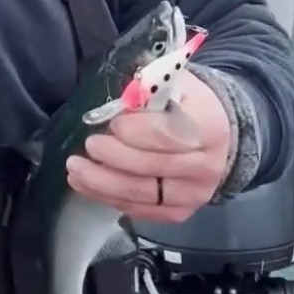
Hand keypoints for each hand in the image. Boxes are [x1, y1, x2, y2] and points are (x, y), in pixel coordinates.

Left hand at [66, 70, 230, 223]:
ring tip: (75, 171)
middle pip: (152, 167)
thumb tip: (119, 97)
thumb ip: (146, 87)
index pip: (167, 134)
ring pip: (143, 193)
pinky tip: (87, 186)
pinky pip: (142, 210)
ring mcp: (195, 193)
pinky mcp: (181, 211)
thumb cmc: (188, 103)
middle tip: (87, 147)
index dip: (136, 131)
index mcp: (207, 126)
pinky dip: (111, 199)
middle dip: (113, 158)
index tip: (112, 124)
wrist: (219, 136)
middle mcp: (206, 165)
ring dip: (103, 184)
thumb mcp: (173, 83)